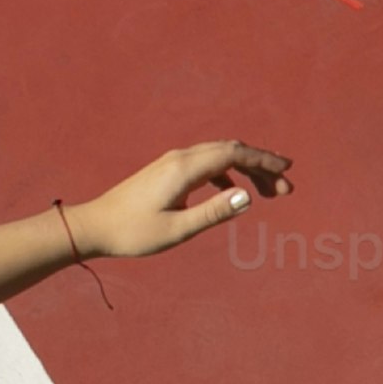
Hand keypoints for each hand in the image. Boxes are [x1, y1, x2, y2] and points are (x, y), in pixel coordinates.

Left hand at [61, 140, 290, 259]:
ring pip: (219, 156)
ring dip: (246, 170)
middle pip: (231, 150)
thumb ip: (213, 212)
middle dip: (261, 165)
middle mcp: (180, 158)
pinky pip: (207, 164)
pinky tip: (234, 192)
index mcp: (184, 169)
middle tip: (286, 188)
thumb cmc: (133, 232)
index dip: (264, 162)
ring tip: (267, 193)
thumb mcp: (177, 229)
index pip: (234, 155)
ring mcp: (172, 162)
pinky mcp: (167, 171)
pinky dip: (228, 173)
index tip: (287, 174)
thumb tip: (247, 197)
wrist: (95, 226)